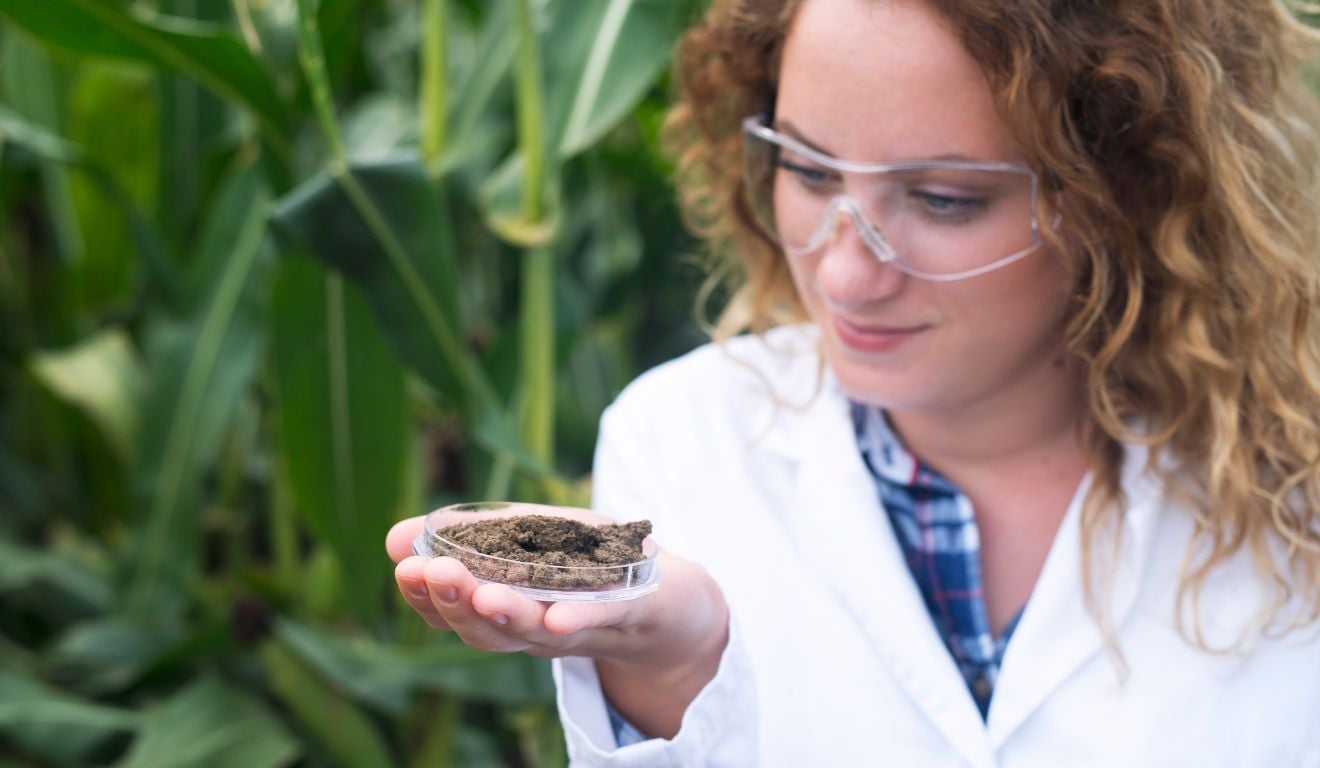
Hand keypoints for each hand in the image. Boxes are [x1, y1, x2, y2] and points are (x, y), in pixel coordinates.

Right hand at [386, 514, 727, 736]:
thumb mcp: (529, 539)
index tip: (402, 566)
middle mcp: (538, 630)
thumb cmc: (593, 565)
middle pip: (487, 629)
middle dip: (455, 602)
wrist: (677, 601)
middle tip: (429, 574)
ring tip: (483, 594)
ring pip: (537, 632)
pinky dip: (580, 622)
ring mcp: (585, 629)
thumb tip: (392, 538)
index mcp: (508, 608)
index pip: (453, 611)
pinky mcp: (634, 615)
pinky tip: (558, 616)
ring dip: (507, 615)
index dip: (424, 594)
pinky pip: (604, 622)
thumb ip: (471, 537)